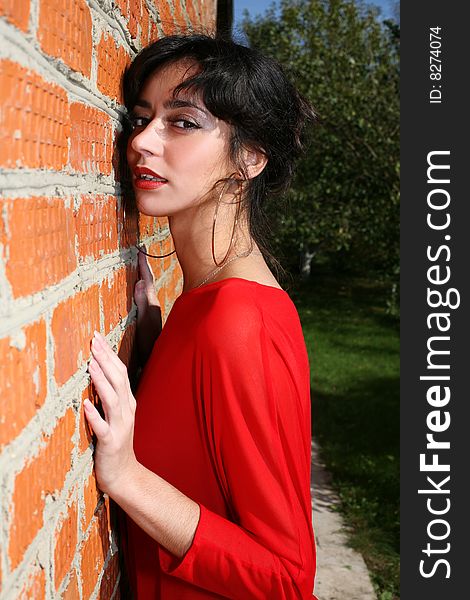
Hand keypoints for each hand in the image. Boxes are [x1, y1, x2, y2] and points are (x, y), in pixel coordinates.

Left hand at [84, 331, 137, 496]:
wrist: (124, 475)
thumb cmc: (115, 442)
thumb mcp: (116, 415)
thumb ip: (110, 395)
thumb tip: (97, 371)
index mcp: (127, 402)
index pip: (120, 372)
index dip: (109, 354)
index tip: (97, 337)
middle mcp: (126, 411)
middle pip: (118, 380)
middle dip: (106, 360)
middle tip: (94, 342)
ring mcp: (120, 426)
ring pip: (112, 399)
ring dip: (102, 381)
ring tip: (92, 366)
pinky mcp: (110, 443)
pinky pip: (102, 428)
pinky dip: (94, 416)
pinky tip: (85, 405)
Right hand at [135, 249, 161, 364]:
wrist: (157, 363)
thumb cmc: (150, 346)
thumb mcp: (145, 324)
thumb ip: (144, 304)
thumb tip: (141, 281)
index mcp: (152, 305)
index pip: (148, 280)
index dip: (144, 265)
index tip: (140, 249)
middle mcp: (153, 307)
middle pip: (149, 282)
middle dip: (144, 268)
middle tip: (139, 253)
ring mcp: (151, 314)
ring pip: (147, 290)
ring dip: (142, 278)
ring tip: (137, 268)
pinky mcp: (148, 322)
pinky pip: (144, 299)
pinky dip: (141, 290)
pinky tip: (137, 292)